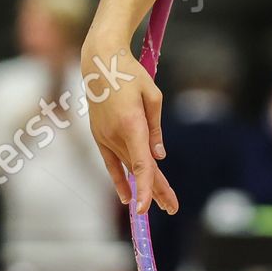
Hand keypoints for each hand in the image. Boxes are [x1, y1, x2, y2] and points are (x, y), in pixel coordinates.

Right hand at [80, 39, 179, 215]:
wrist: (101, 62)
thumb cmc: (131, 74)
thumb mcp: (153, 96)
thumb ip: (156, 128)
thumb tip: (158, 156)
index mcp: (131, 124)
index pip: (140, 163)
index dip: (146, 187)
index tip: (146, 208)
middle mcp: (115, 134)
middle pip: (138, 169)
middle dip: (156, 190)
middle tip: (173, 207)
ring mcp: (104, 136)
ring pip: (128, 166)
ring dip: (144, 185)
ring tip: (162, 202)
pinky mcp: (98, 135)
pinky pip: (110, 162)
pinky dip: (119, 179)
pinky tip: (128, 197)